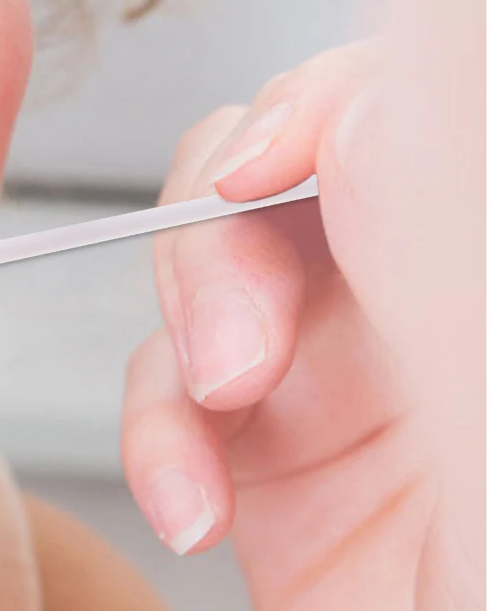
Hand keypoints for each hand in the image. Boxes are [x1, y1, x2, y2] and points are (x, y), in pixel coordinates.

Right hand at [122, 41, 483, 610]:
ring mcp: (335, 370)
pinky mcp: (260, 451)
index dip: (310, 111)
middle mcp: (414, 294)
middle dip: (221, 240)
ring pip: (200, 267)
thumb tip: (368, 103)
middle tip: (239, 344)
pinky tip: (196, 507)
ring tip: (218, 422)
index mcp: (471, 259)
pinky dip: (156, 440)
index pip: (386, 107)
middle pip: (270, 172)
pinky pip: (164, 392)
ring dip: (182, 334)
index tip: (261, 172)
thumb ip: (431, 250)